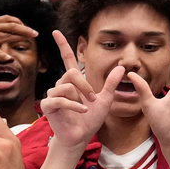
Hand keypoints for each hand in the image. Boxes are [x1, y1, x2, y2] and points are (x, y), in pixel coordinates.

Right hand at [0, 16, 38, 56]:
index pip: (8, 18)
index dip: (19, 22)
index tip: (25, 26)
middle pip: (13, 24)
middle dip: (25, 28)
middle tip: (36, 33)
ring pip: (8, 33)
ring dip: (21, 35)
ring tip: (31, 39)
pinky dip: (2, 54)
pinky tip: (9, 58)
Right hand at [40, 30, 122, 148]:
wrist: (81, 137)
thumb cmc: (90, 120)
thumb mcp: (105, 100)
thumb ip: (111, 84)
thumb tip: (121, 67)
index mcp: (73, 82)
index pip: (67, 59)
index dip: (62, 45)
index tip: (56, 31)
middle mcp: (61, 85)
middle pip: (71, 73)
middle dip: (85, 85)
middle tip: (93, 98)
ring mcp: (53, 95)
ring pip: (66, 85)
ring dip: (80, 96)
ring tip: (86, 107)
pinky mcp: (48, 105)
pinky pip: (60, 99)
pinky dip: (73, 105)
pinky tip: (81, 110)